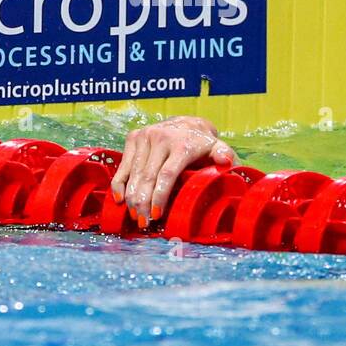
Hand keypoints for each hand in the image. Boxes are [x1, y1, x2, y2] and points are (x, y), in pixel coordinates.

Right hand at [110, 116, 235, 225]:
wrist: (187, 123)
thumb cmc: (203, 144)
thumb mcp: (217, 148)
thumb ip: (224, 154)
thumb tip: (226, 161)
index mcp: (181, 144)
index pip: (167, 174)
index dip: (160, 196)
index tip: (156, 215)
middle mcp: (160, 138)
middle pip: (148, 176)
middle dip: (144, 202)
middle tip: (143, 223)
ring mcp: (145, 136)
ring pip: (134, 173)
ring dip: (132, 197)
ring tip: (134, 216)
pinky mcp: (133, 137)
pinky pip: (124, 165)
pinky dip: (120, 184)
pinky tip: (120, 200)